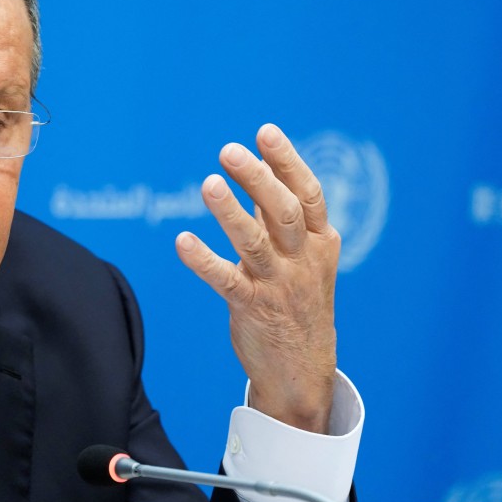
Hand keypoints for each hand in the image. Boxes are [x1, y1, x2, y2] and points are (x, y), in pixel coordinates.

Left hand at [175, 123, 339, 432]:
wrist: (303, 370)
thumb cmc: (298, 300)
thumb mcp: (302, 255)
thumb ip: (280, 215)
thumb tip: (260, 167)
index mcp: (318, 241)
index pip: (307, 193)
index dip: (287, 161)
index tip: (264, 131)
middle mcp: (302, 260)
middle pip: (282, 211)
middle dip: (258, 178)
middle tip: (229, 150)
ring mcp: (278, 285)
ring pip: (254, 243)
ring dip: (230, 212)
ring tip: (208, 183)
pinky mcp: (252, 308)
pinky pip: (225, 280)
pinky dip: (202, 260)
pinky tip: (182, 241)